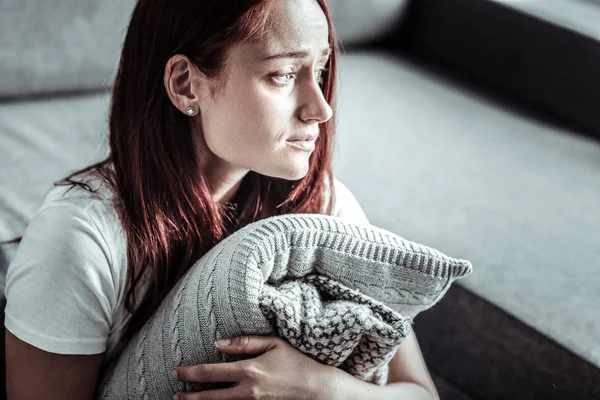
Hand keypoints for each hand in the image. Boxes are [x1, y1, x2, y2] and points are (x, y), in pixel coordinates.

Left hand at [172, 336, 340, 399]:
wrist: (318, 389)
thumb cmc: (298, 362)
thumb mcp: (274, 344)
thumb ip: (245, 342)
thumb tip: (218, 343)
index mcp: (249, 370)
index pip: (211, 372)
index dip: (191, 373)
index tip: (177, 372)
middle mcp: (248, 391)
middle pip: (210, 396)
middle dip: (189, 396)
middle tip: (175, 394)